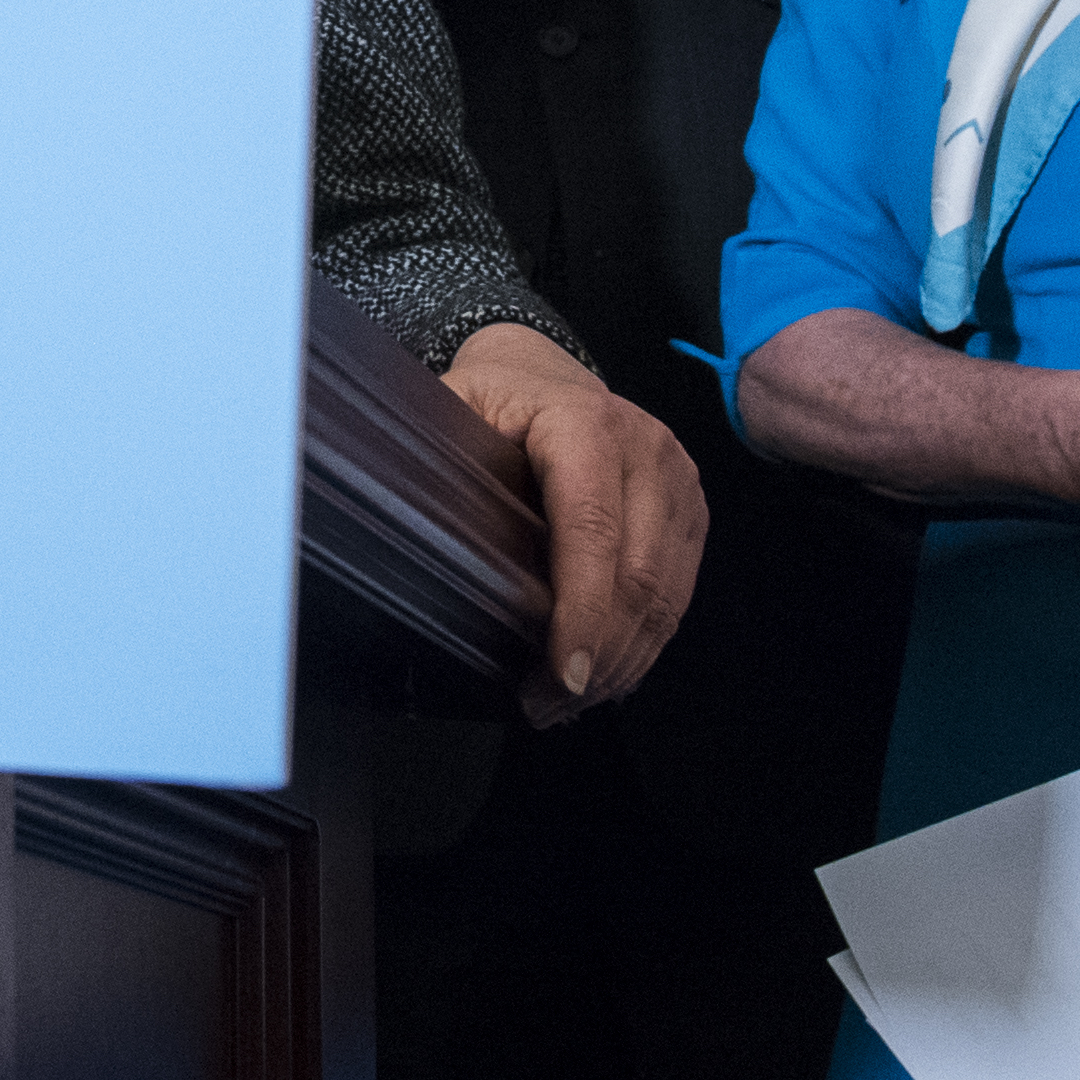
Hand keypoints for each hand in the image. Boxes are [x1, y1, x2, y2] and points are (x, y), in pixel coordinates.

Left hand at [440, 321, 705, 718]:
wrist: (542, 373)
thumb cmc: (493, 401)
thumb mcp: (453, 409)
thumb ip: (435, 460)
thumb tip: (389, 517)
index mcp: (584, 422)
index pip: (591, 529)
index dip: (581, 610)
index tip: (561, 673)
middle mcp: (646, 447)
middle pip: (638, 575)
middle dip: (598, 656)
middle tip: (547, 706)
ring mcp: (677, 480)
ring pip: (666, 594)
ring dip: (623, 661)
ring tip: (569, 701)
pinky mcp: (689, 509)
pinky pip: (679, 592)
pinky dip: (645, 643)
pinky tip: (606, 673)